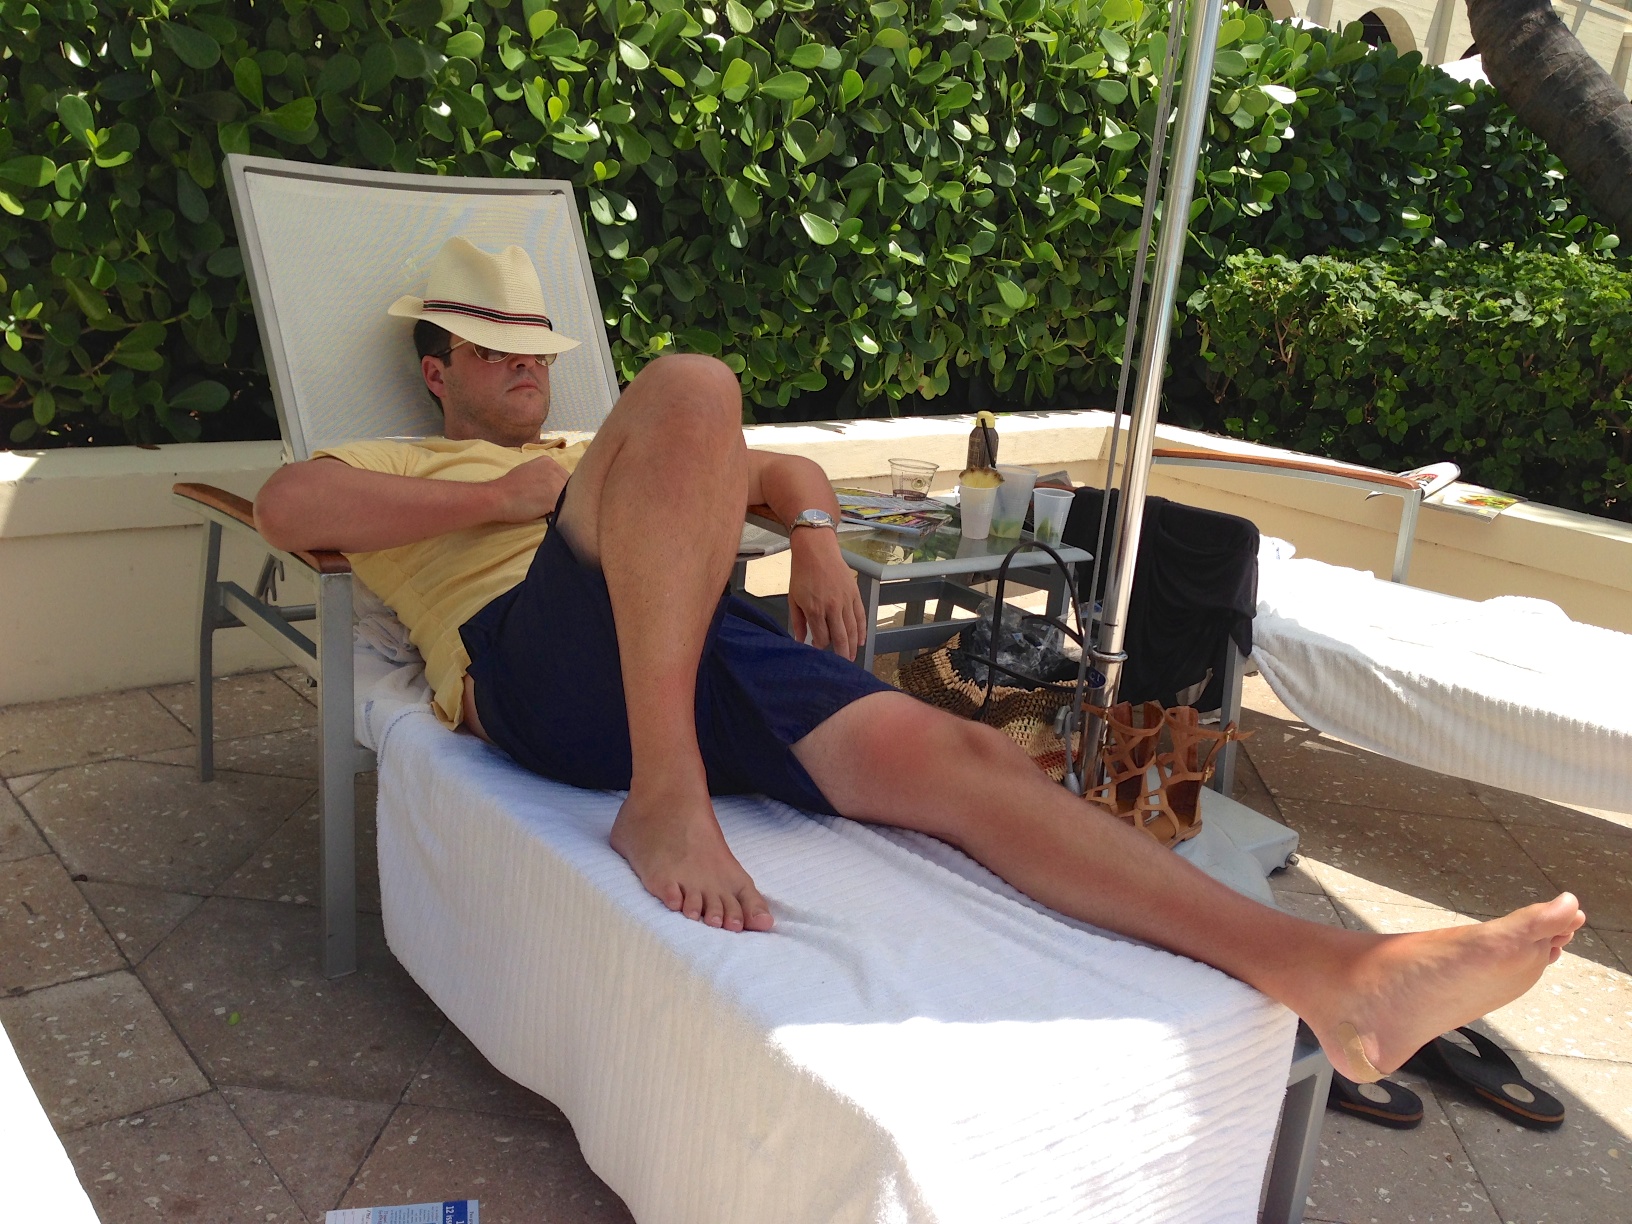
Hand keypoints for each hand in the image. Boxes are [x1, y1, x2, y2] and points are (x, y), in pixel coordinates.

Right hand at [487, 455, 570, 522]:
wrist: (496, 497)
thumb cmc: (508, 489)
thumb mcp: (528, 472)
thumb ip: (544, 476)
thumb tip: (555, 486)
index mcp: (548, 461)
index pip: (565, 477)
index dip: (561, 490)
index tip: (553, 498)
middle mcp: (554, 468)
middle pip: (570, 487)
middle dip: (565, 497)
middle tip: (553, 507)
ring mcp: (555, 482)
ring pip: (570, 497)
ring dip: (562, 505)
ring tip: (549, 510)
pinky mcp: (553, 496)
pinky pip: (564, 508)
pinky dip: (559, 513)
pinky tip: (549, 515)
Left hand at [787, 530, 865, 659]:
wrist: (817, 550)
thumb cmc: (802, 573)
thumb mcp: (793, 598)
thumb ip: (797, 621)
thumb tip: (800, 641)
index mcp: (815, 609)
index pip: (822, 637)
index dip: (821, 648)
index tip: (819, 651)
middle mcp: (832, 607)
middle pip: (840, 637)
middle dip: (841, 654)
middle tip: (841, 665)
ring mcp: (846, 601)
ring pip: (852, 629)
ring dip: (852, 646)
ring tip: (851, 658)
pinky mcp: (855, 594)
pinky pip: (861, 616)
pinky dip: (862, 630)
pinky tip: (860, 641)